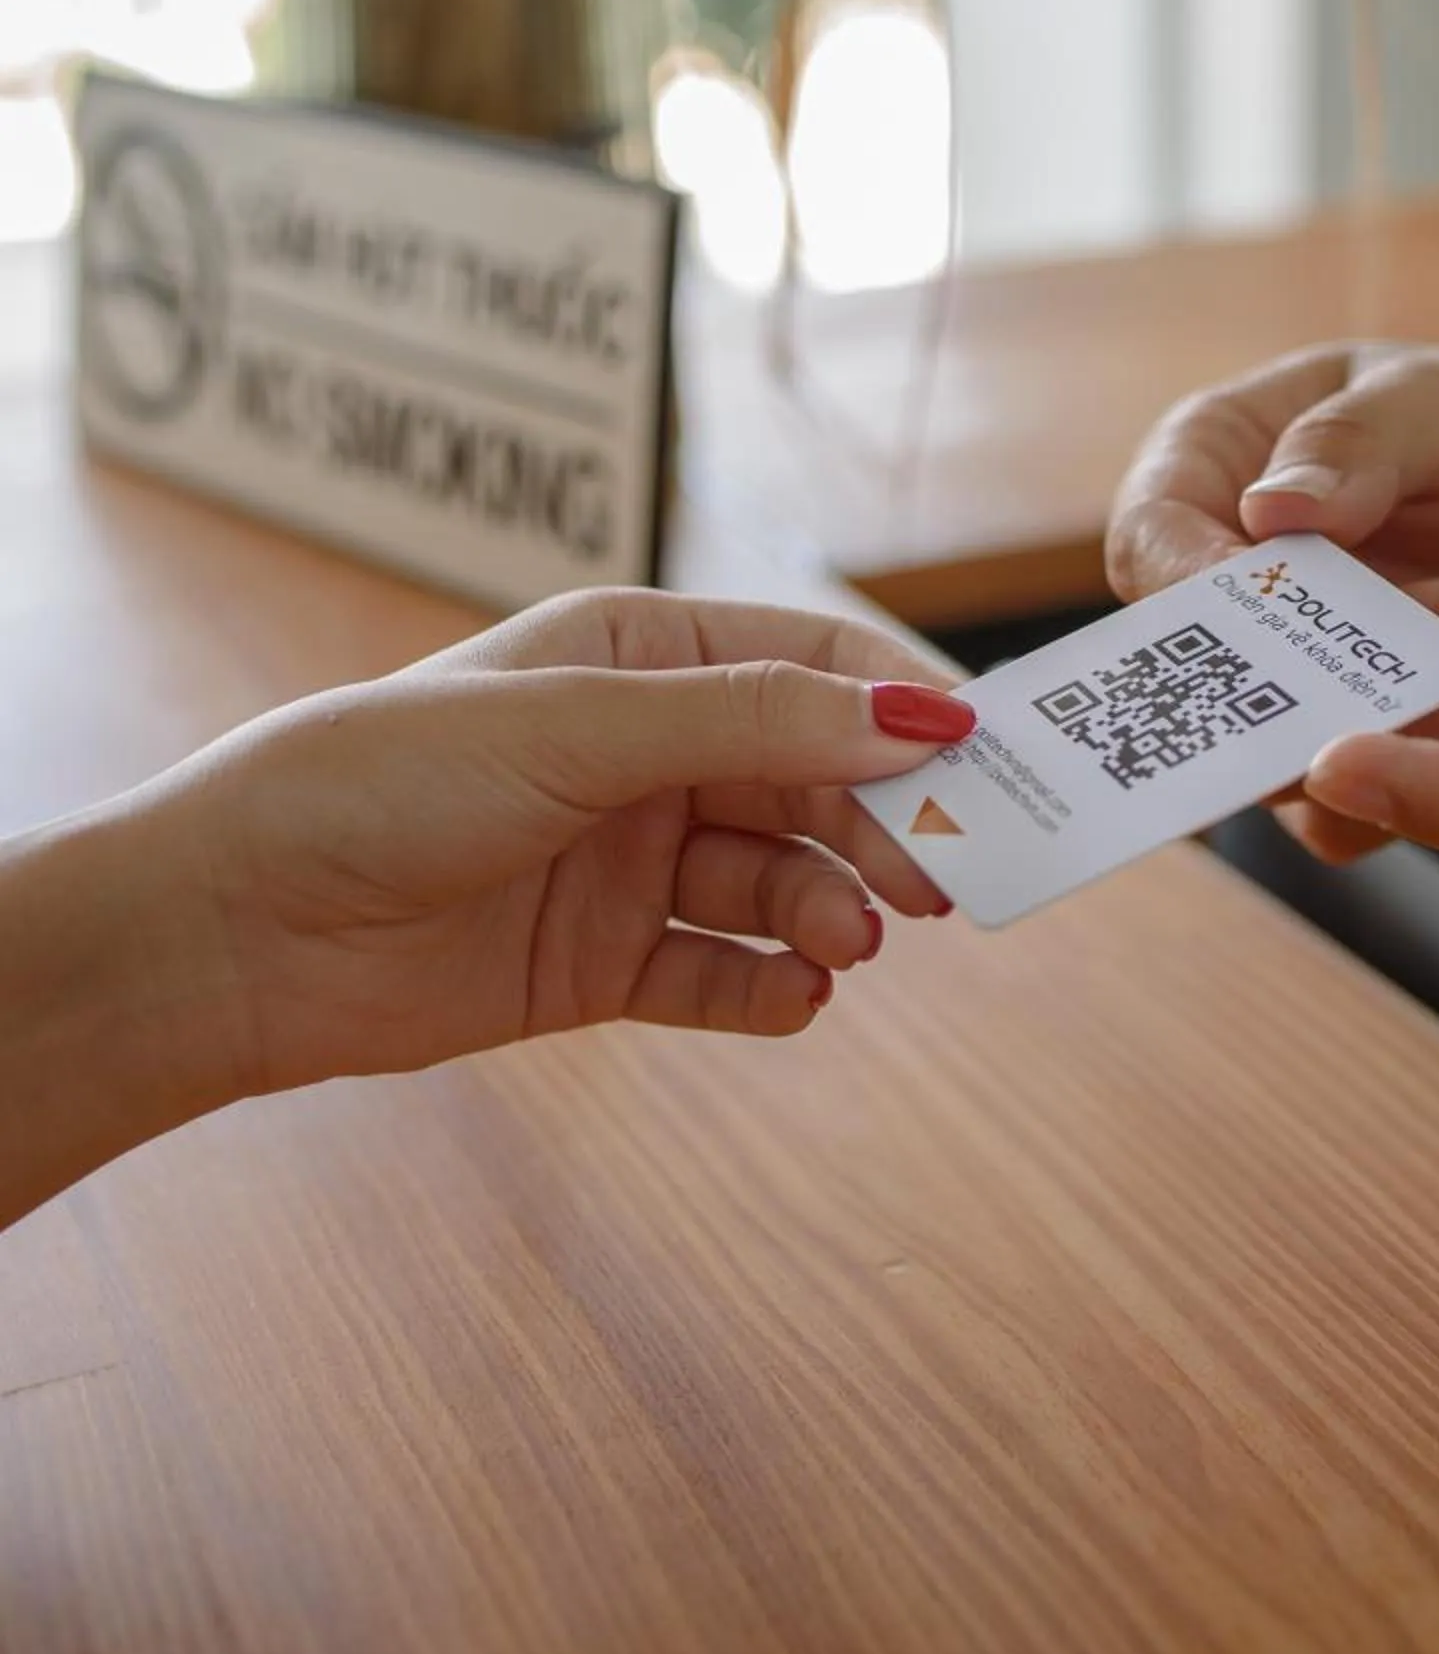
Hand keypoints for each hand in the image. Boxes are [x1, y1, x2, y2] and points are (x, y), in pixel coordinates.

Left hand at [159, 589, 964, 1100]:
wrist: (236, 931)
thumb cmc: (385, 781)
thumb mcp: (581, 729)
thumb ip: (751, 722)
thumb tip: (914, 713)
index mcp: (637, 655)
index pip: (809, 663)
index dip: (901, 705)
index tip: (987, 761)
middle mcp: (640, 750)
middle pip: (808, 777)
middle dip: (879, 823)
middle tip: (939, 882)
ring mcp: (622, 858)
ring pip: (773, 876)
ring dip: (826, 906)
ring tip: (849, 945)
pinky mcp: (595, 961)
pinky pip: (715, 969)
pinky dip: (767, 985)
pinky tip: (800, 998)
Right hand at [1107, 343, 1438, 858]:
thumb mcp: (1437, 398)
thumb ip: (1358, 442)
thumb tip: (1270, 510)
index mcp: (1213, 464)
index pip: (1153, 539)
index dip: (1189, 590)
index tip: (1266, 624)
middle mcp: (1225, 578)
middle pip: (1197, 664)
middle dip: (1285, 696)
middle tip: (1376, 707)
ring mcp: (1282, 672)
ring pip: (1272, 753)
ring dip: (1375, 743)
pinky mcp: (1343, 742)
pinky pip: (1350, 804)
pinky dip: (1425, 786)